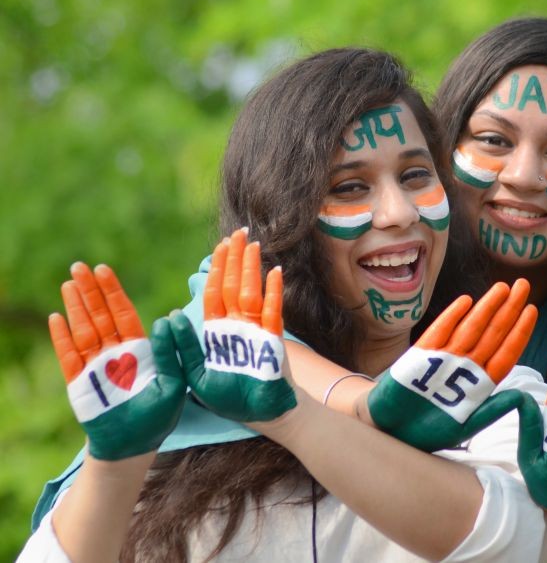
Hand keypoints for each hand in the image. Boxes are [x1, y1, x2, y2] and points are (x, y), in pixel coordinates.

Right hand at [49, 263, 185, 460]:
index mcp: (139, 350)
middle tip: (80, 266)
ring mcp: (95, 366)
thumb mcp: (175, 383)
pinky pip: (69, 357)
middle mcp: (115, 353)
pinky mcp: (80, 383)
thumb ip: (171, 353)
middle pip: (100, 315)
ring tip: (69, 283)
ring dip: (75, 307)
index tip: (103, 269)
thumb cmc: (159, 416)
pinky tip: (56, 317)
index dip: (113, 291)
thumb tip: (165, 319)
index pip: (123, 313)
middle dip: (90, 291)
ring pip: (83, 330)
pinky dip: (62, 338)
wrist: (135, 446)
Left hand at [175, 229, 295, 422]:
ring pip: (251, 293)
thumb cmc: (230, 399)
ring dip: (251, 268)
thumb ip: (184, 348)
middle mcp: (236, 326)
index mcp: (216, 332)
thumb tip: (170, 316)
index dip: (216, 269)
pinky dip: (273, 292)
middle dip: (235, 259)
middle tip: (239, 232)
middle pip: (234, 285)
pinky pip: (272, 313)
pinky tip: (275, 272)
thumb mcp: (195, 375)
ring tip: (252, 244)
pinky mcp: (271, 342)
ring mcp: (255, 331)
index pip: (215, 293)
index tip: (220, 246)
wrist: (262, 416)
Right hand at [367, 279, 536, 451]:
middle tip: (523, 285)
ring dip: (486, 308)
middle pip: (491, 333)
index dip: (520, 332)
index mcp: (480, 383)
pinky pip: (439, 333)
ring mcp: (443, 358)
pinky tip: (466, 301)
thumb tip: (521, 397)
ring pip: (470, 328)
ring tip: (502, 288)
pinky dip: (452, 317)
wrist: (394, 431)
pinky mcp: (420, 356)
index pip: (506, 352)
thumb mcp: (467, 426)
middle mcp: (465, 366)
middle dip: (508, 309)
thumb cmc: (430, 430)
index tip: (532, 311)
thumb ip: (492, 410)